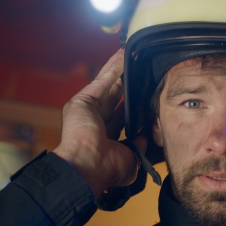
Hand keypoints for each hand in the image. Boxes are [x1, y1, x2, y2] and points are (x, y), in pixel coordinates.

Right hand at [53, 49, 145, 197]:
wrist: (88, 166)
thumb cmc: (107, 169)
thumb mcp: (130, 159)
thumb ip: (137, 147)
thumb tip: (143, 138)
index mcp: (104, 138)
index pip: (119, 118)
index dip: (129, 107)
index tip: (140, 98)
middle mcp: (94, 123)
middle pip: (112, 98)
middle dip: (123, 84)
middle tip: (135, 72)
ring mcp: (86, 111)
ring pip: (106, 86)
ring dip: (117, 71)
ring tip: (128, 55)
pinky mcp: (82, 101)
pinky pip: (101, 81)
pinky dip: (112, 69)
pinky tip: (122, 57)